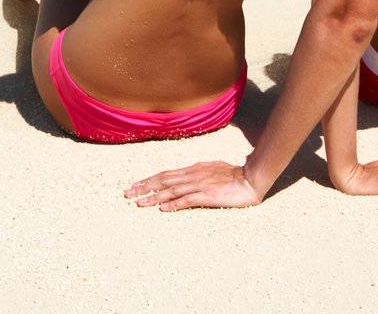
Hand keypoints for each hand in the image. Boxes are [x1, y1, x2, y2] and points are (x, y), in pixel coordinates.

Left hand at [124, 162, 264, 210]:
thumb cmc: (232, 176)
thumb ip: (197, 174)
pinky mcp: (207, 195)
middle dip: (144, 187)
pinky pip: (187, 200)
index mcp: (193, 169)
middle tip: (127, 193)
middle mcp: (193, 175)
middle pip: (164, 181)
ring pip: (171, 191)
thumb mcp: (211, 170)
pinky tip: (163, 209)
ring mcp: (199, 184)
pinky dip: (174, 204)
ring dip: (154, 197)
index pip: (166, 174)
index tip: (134, 185)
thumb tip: (183, 179)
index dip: (149, 180)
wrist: (250, 179)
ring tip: (139, 203)